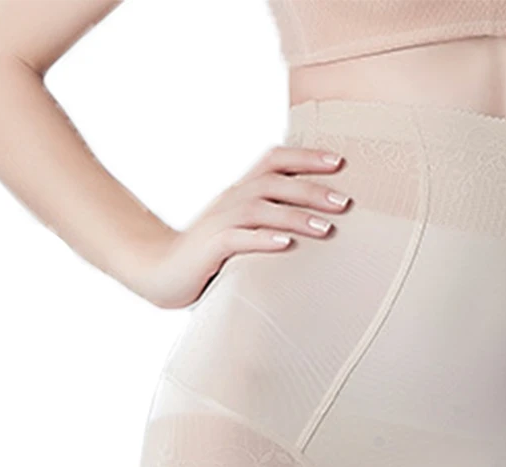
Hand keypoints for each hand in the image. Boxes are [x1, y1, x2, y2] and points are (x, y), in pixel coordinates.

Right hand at [132, 144, 350, 308]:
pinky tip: (286, 245)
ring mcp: (219, 222)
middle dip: (311, 189)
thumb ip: (271, 218)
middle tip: (345, 202)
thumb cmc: (211, 252)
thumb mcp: (243, 228)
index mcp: (241, 191)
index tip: (340, 161)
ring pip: (260, 209)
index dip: (306, 156)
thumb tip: (318, 218)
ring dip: (295, 216)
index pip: (274, 161)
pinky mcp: (210, 248)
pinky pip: (238, 239)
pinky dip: (263, 240)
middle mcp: (231, 199)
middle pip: (274, 182)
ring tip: (326, 228)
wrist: (160, 270)